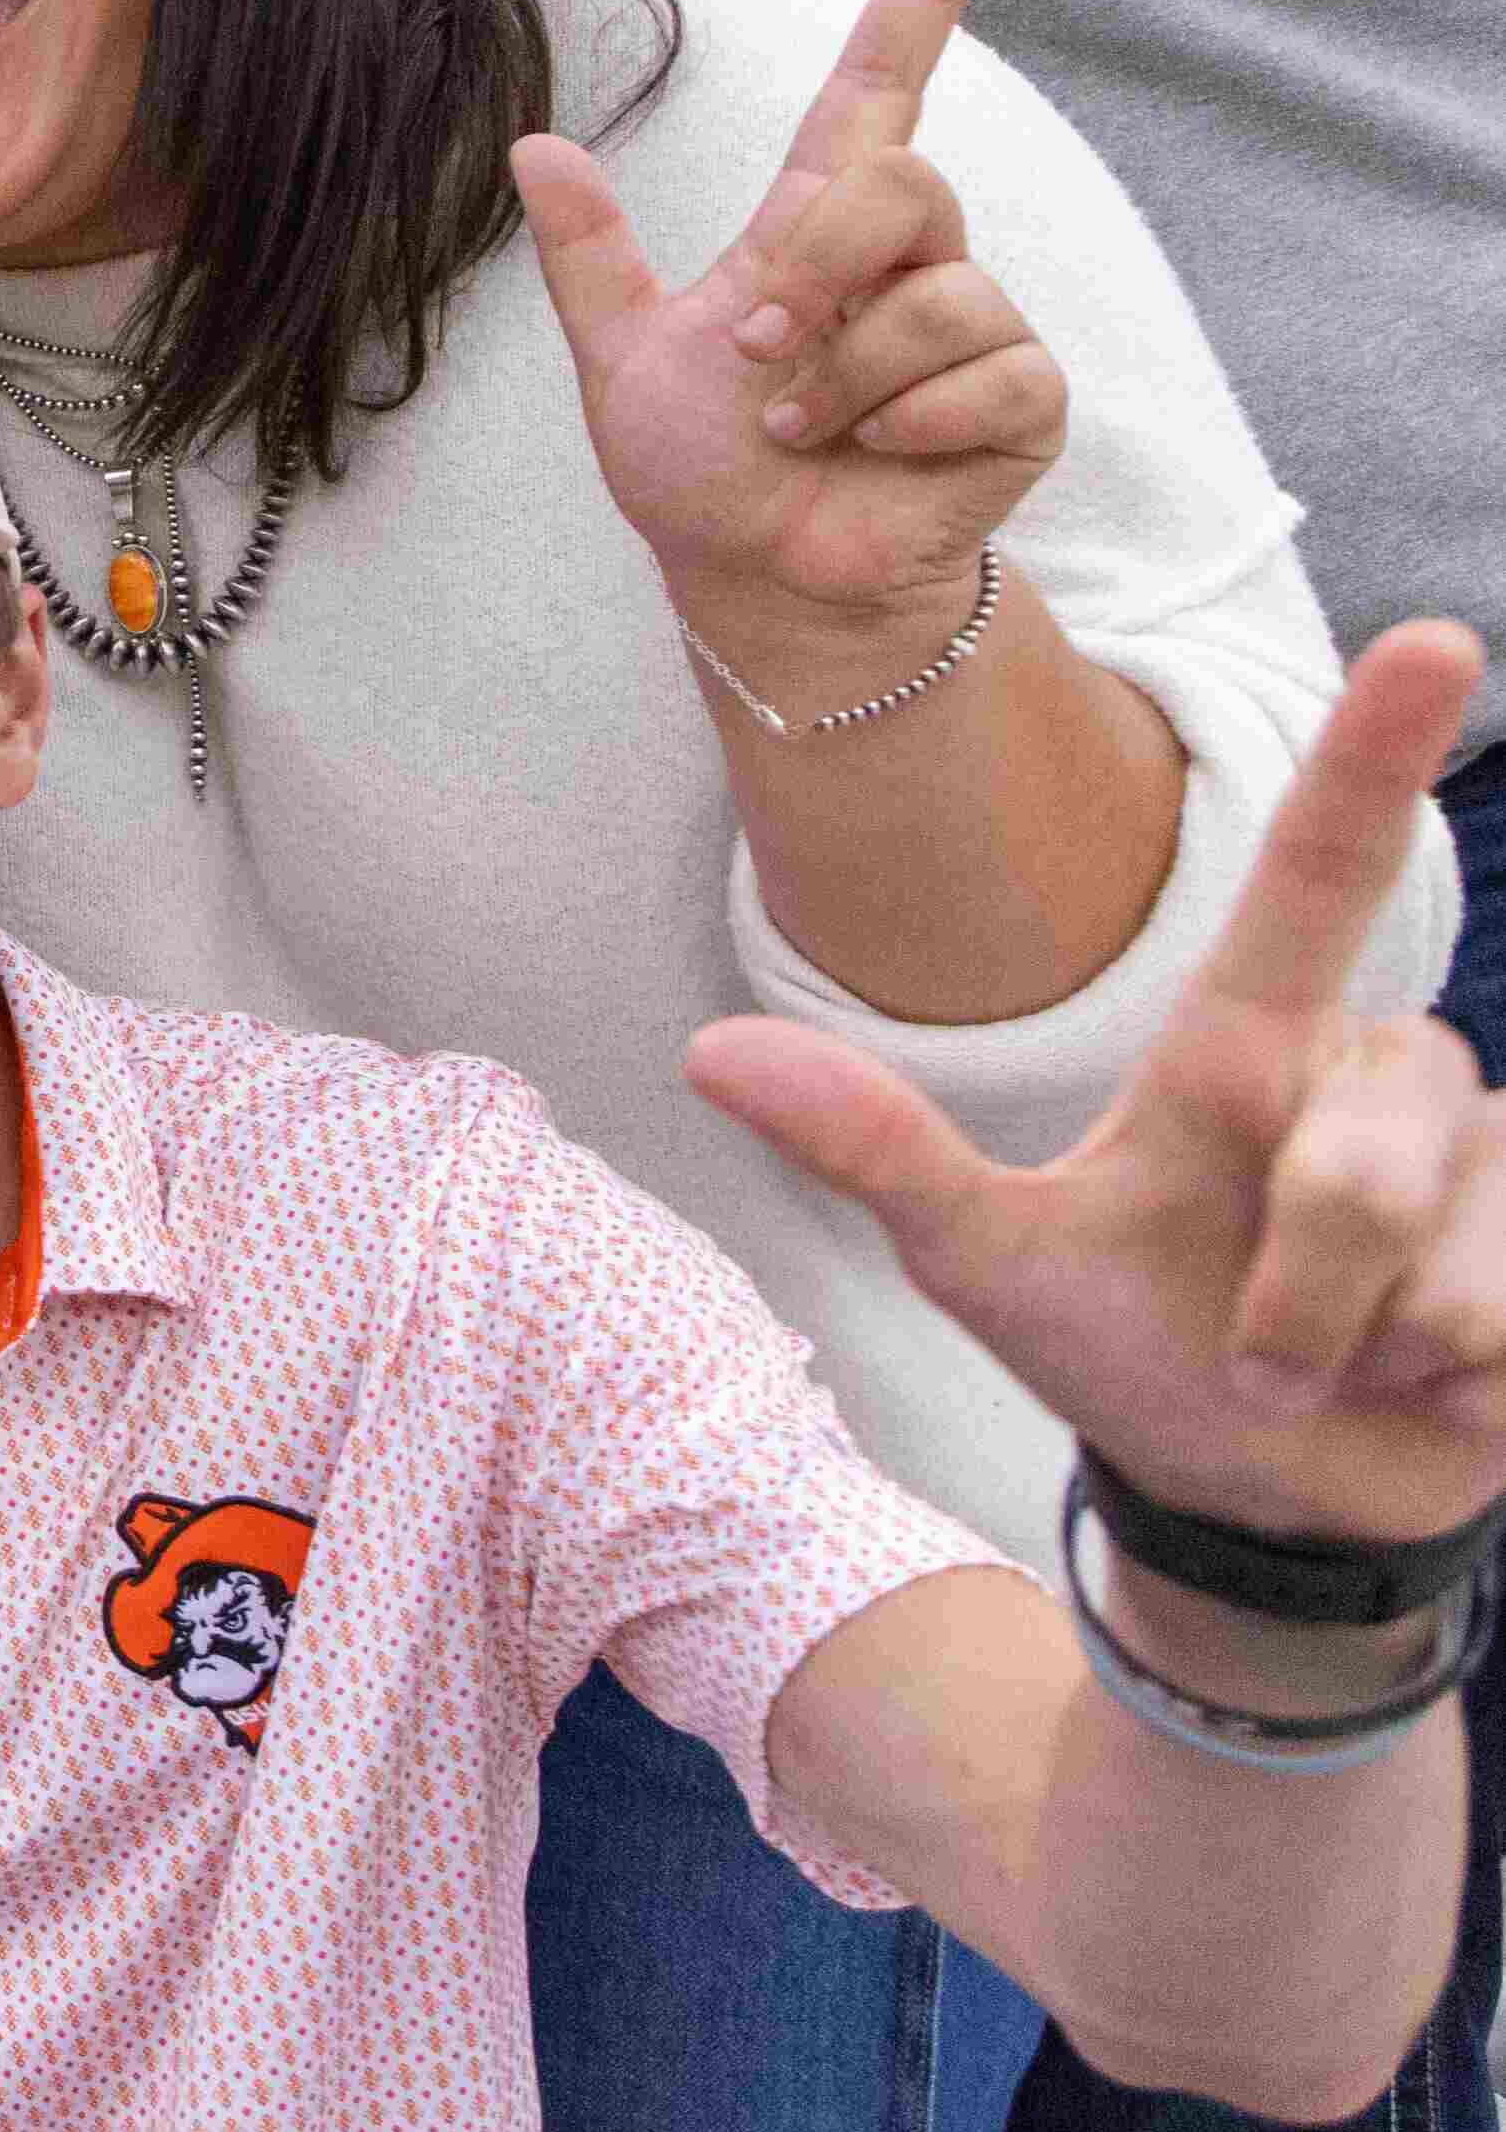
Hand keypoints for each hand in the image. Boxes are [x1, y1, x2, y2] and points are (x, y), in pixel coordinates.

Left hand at [518, 0, 1052, 699]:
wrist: (759, 576)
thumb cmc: (703, 468)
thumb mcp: (624, 358)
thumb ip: (588, 256)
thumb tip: (530, 147)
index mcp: (817, 226)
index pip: (879, 92)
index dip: (920, 6)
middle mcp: (906, 260)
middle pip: (900, 186)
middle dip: (817, 267)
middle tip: (758, 347)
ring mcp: (976, 325)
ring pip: (938, 296)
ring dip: (844, 374)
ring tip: (801, 425)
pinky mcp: (1023, 397)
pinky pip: (989, 374)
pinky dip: (908, 424)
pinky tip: (879, 456)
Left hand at [696, 621, 1504, 1548]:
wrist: (1250, 1493)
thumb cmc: (1123, 1344)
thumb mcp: (983, 1259)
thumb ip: (875, 1149)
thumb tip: (703, 1050)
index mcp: (1249, 1045)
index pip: (1319, 876)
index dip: (1381, 757)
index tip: (1435, 637)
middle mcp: (1378, 1073)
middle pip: (1364, 1154)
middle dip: (1300, 1281)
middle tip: (1247, 1345)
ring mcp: (1484, 1161)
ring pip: (1444, 1247)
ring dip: (1365, 1341)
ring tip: (1336, 1356)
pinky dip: (1451, 1387)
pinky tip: (1425, 1385)